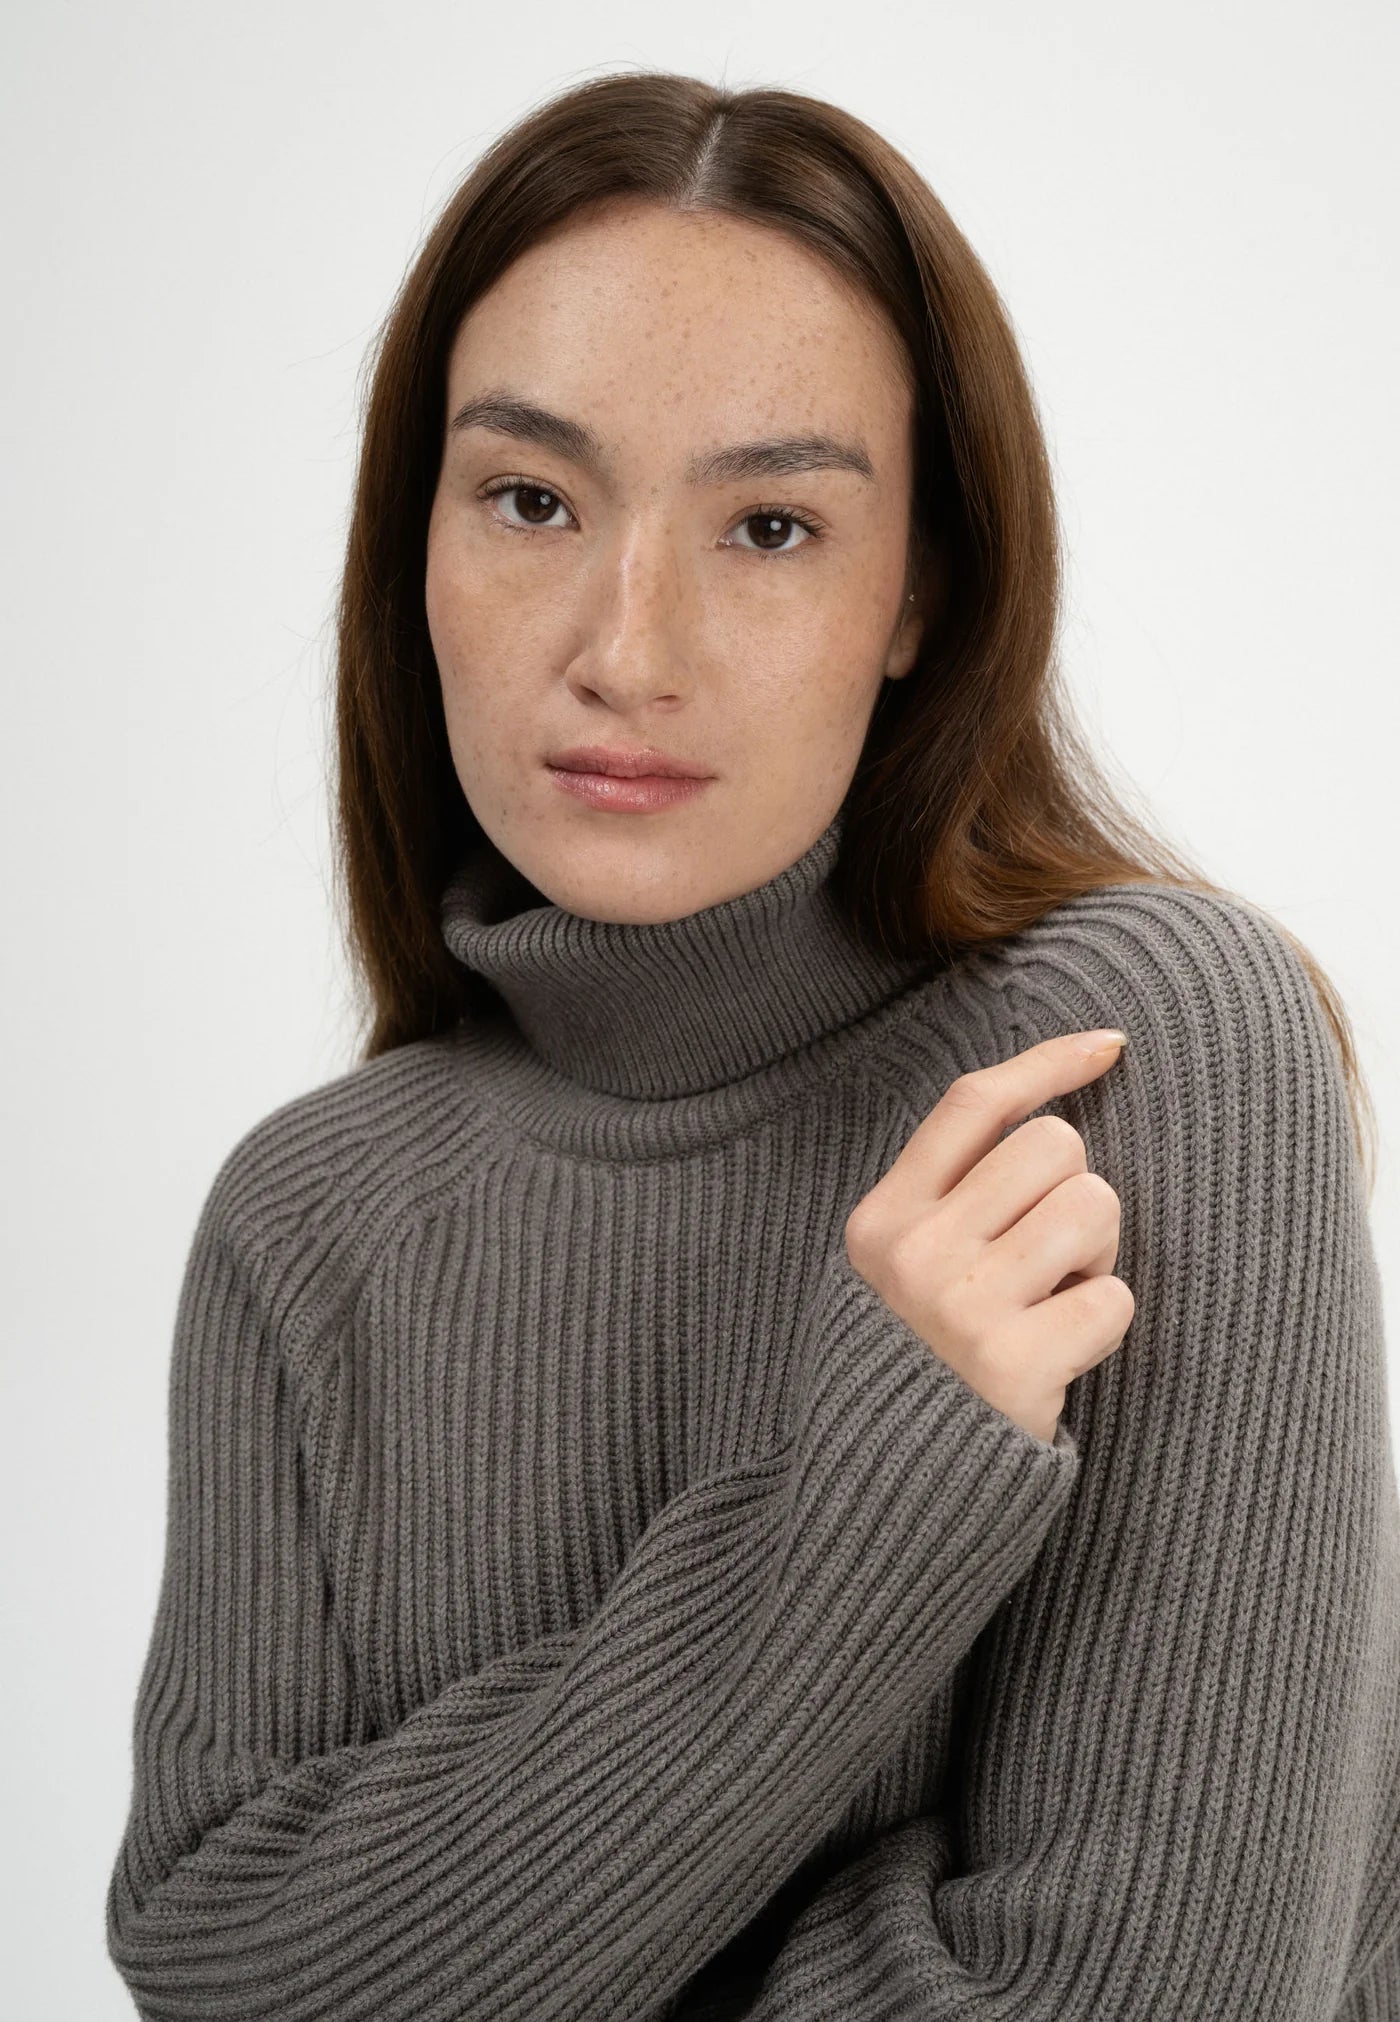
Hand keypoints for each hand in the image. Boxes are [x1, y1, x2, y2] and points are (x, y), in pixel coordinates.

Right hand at [843, 1028, 1133, 1444]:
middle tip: (1053, 1261)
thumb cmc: (913, 1370)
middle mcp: (914, 1251)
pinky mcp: (1013, 1364)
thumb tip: (1050, 1106)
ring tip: (1055, 1303)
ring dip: (1098, 1253)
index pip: (973, 1104)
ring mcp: (962, 1305)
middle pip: (1054, 1145)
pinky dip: (1104, 1324)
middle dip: (1078, 1191)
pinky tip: (1060, 1356)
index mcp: (880, 1219)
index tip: (1110, 1047)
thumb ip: (944, 1200)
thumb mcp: (892, 1275)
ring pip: (1094, 1204)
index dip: (1049, 1062)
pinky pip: (1115, 1296)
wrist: (883, 1500)